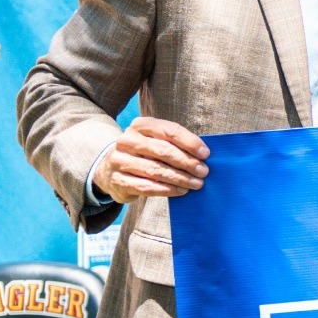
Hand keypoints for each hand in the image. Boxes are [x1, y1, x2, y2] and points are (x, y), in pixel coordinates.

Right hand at [92, 116, 208, 202]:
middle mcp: (127, 140)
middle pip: (164, 151)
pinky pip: (147, 187)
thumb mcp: (157, 141)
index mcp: (140, 125)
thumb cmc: (145, 153)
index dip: (190, 143)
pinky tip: (181, 191)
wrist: (111, 168)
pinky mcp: (117, 180)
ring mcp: (119, 160)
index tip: (206, 154)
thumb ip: (176, 144)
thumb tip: (204, 156)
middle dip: (187, 162)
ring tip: (196, 183)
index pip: (170, 131)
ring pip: (156, 170)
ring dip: (180, 178)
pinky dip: (167, 190)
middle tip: (203, 171)